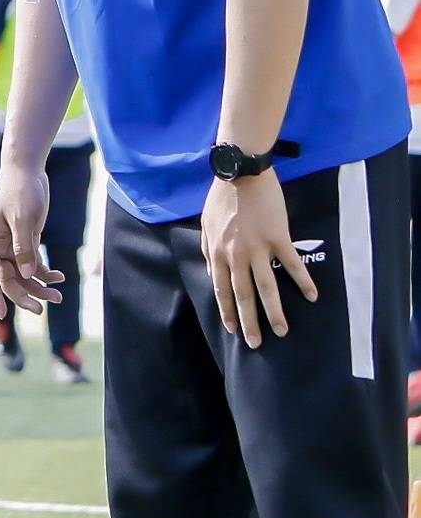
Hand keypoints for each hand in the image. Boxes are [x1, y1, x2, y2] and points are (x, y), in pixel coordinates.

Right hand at [0, 165, 62, 319]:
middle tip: (43, 308)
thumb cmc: (21, 191)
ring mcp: (12, 245)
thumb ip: (24, 246)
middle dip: (25, 295)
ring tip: (58, 296)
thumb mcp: (24, 218)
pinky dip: (45, 273)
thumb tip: (27, 274)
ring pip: (23, 274)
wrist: (26, 171)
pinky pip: (33, 264)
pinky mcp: (26, 240)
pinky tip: (59, 278)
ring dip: (38, 287)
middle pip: (9, 279)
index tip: (3, 315)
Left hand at [203, 170, 314, 347]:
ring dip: (275, 312)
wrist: (241, 174)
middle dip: (249, 322)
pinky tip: (312, 296)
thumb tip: (211, 268)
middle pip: (243, 295)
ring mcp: (258, 248)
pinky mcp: (279, 238)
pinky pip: (293, 265)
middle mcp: (236, 255)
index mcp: (217, 253)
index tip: (232, 329)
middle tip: (255, 343)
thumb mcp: (205, 225)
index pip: (222, 290)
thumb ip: (208, 249)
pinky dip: (303, 281)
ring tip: (282, 331)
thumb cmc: (222, 198)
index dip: (227, 311)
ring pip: (266, 287)